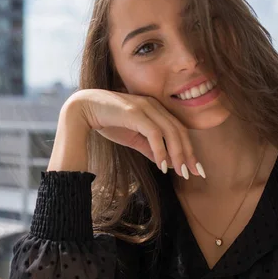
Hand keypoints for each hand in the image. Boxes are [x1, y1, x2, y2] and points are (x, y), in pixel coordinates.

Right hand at [66, 89, 203, 178]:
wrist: (83, 109)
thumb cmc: (106, 121)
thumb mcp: (131, 137)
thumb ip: (148, 147)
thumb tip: (163, 162)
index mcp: (155, 108)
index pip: (178, 129)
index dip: (188, 149)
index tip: (194, 168)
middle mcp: (153, 105)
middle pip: (179, 131)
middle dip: (188, 154)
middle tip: (194, 173)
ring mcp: (145, 107)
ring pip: (170, 132)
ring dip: (177, 154)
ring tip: (180, 172)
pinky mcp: (135, 113)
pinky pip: (154, 133)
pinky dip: (161, 150)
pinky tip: (162, 165)